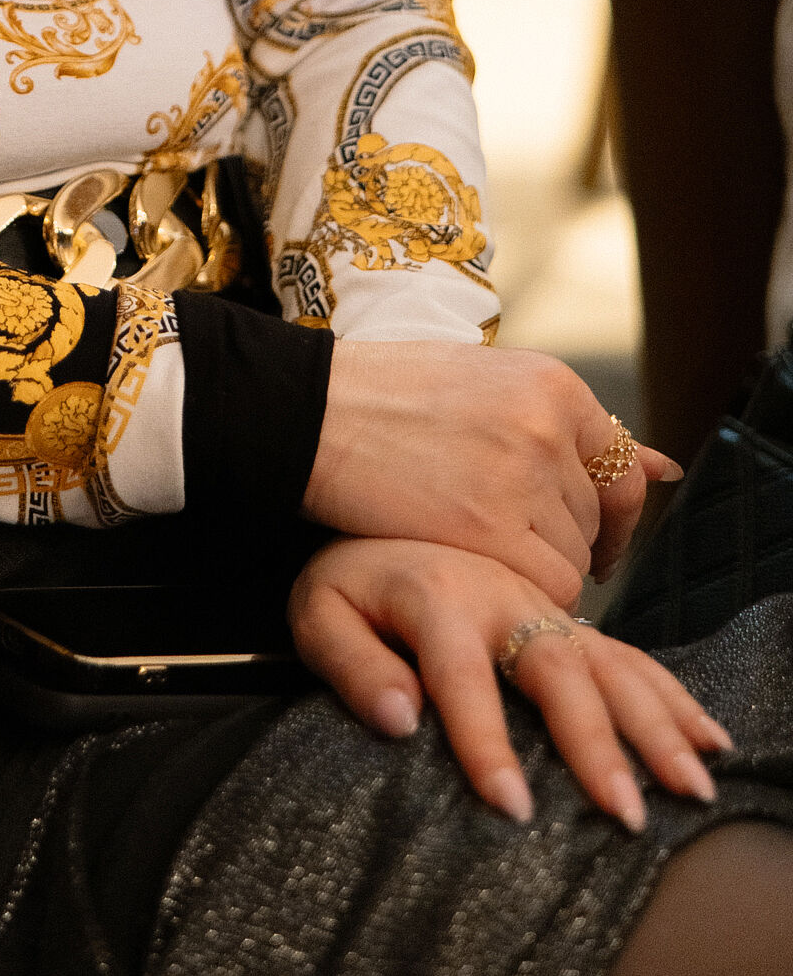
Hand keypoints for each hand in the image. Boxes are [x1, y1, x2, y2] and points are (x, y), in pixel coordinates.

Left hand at [291, 535, 728, 827]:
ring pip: (609, 662)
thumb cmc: (346, 583)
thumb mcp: (317, 613)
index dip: (487, 742)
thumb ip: (353, 665)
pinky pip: (628, 653)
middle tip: (623, 812)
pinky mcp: (566, 616)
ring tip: (687, 785)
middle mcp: (503, 595)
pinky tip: (706, 739)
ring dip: (653, 723)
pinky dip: (671, 695)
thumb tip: (401, 720)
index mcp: (437, 595)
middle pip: (558, 668)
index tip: (512, 807)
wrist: (371, 514)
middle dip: (595, 742)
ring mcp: (543, 604)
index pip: (463, 676)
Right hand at [303, 342, 679, 609]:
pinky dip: (519, 594)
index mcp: (550, 383)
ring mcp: (521, 478)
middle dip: (560, 541)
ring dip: (533, 568)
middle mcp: (546, 426)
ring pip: (571, 559)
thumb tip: (666, 465)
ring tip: (470, 547)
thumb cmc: (384, 395)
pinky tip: (471, 571)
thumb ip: (566, 425)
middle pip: (594, 519)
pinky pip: (545, 589)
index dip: (612, 514)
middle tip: (502, 540)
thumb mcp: (485, 381)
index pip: (625, 466)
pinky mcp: (489, 530)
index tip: (589, 538)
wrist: (307, 413)